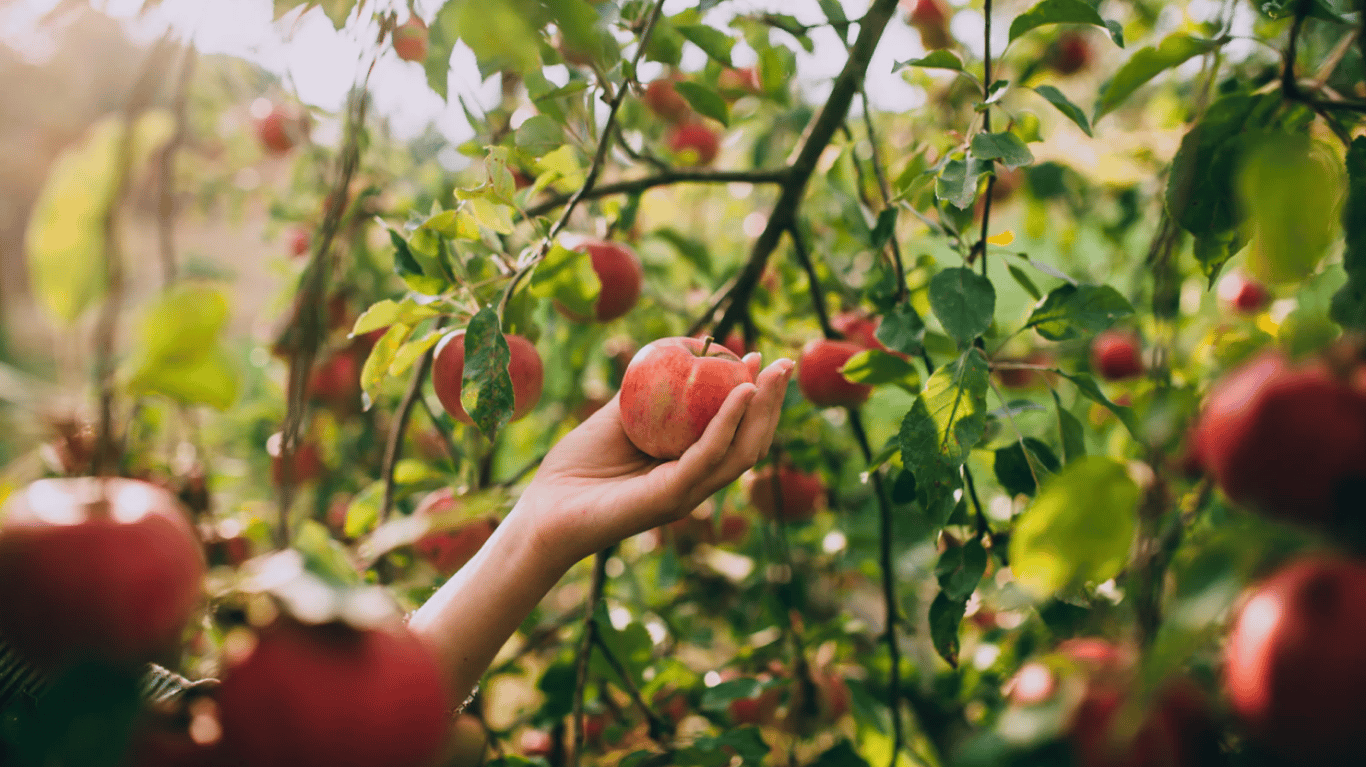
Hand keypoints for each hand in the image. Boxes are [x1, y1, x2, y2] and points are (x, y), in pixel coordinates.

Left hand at [514, 353, 792, 566]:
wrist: (543, 511)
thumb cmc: (575, 468)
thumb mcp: (615, 419)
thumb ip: (643, 393)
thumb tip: (671, 353)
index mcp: (687, 467)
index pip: (735, 433)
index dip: (754, 398)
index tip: (760, 359)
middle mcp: (695, 482)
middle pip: (749, 442)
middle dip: (772, 403)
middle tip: (784, 364)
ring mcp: (686, 492)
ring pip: (740, 452)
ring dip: (761, 411)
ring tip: (771, 374)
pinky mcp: (670, 497)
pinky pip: (707, 456)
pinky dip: (727, 424)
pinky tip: (739, 394)